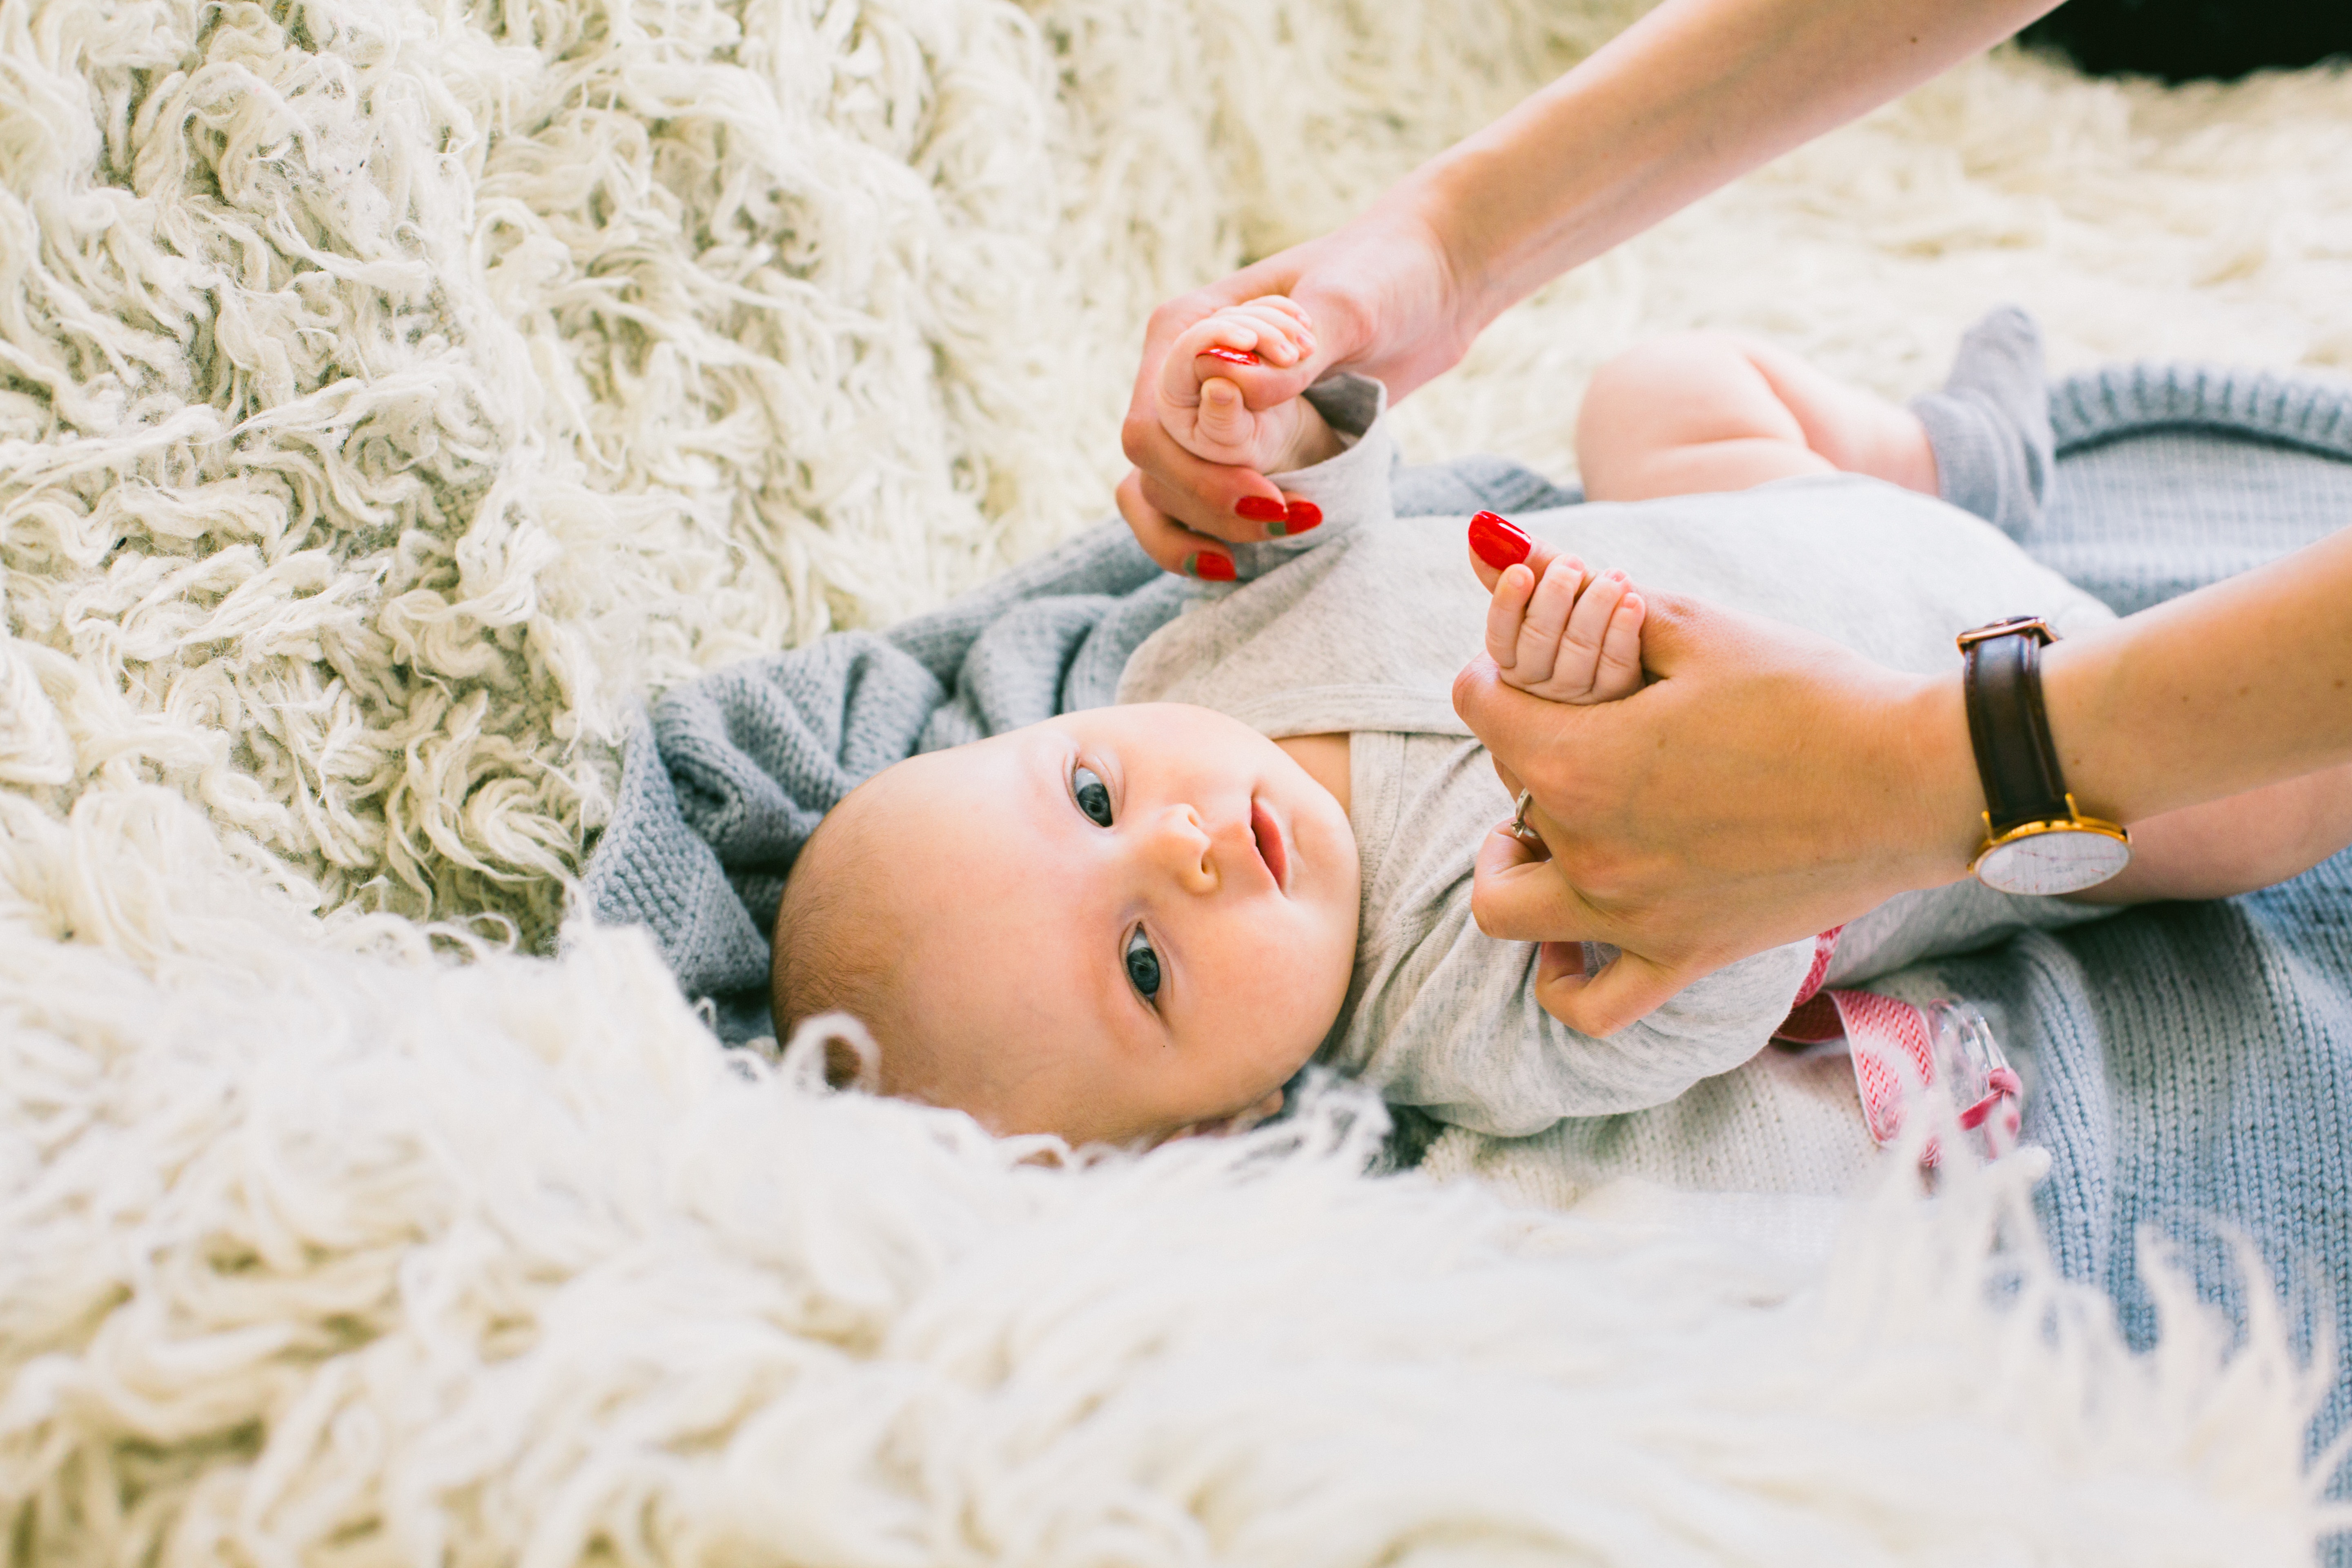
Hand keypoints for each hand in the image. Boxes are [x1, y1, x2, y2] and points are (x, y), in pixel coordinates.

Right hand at [1116, 194, 1475, 576]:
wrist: (1431, 287)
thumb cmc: (1385, 274)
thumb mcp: (1346, 305)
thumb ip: (1289, 354)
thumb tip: (1227, 391)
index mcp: (1185, 327)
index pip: (1152, 418)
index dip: (1195, 469)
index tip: (1267, 491)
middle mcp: (1181, 373)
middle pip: (1152, 465)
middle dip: (1208, 504)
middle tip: (1287, 517)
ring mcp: (1204, 415)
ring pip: (1157, 493)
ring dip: (1205, 529)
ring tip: (1279, 537)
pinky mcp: (1235, 447)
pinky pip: (1188, 506)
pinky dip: (1205, 539)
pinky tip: (1241, 563)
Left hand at [1453, 592, 1983, 1034]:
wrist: (1913, 776)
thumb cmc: (1809, 691)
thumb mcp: (1693, 624)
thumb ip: (1579, 590)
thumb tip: (1483, 534)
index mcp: (1578, 762)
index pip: (1480, 707)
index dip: (1499, 673)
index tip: (1534, 665)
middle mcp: (1590, 850)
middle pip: (1508, 792)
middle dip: (1533, 748)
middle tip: (1587, 723)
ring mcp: (1633, 916)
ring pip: (1511, 907)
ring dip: (1511, 865)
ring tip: (1540, 829)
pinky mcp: (1685, 956)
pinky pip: (1592, 1007)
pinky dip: (1561, 983)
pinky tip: (1566, 945)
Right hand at [1468, 512, 1646, 704]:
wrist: (1644, 647)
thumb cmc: (1583, 610)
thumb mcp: (1553, 586)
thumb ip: (1522, 563)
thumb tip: (1482, 526)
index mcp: (1514, 658)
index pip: (1500, 636)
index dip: (1507, 604)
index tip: (1520, 572)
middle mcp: (1539, 683)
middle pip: (1537, 642)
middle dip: (1555, 597)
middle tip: (1572, 562)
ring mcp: (1577, 697)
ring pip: (1578, 653)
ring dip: (1596, 607)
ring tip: (1615, 576)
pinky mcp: (1617, 699)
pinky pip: (1615, 668)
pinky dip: (1623, 631)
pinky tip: (1633, 603)